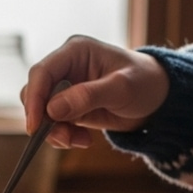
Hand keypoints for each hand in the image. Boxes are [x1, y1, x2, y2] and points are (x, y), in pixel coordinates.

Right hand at [20, 35, 169, 147]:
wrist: (158, 99)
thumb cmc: (144, 83)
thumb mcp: (121, 88)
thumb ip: (87, 96)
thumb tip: (53, 109)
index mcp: (75, 51)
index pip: (42, 72)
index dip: (34, 98)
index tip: (35, 126)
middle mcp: (65, 67)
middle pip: (36, 93)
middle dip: (45, 120)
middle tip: (64, 138)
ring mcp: (65, 87)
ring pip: (42, 112)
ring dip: (56, 131)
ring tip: (80, 140)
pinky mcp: (68, 106)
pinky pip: (53, 124)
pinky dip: (64, 136)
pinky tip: (84, 139)